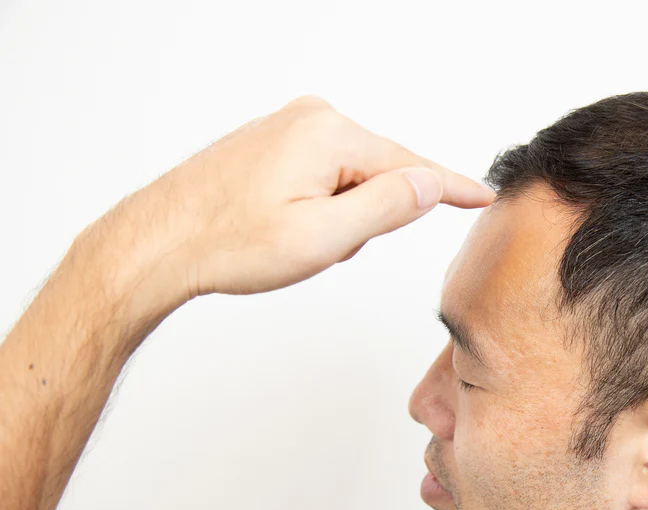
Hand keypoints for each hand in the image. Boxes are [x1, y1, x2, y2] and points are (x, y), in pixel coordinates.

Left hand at [100, 95, 493, 308]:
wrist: (156, 244)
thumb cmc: (227, 243)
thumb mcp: (322, 237)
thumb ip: (386, 207)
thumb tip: (430, 183)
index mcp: (328, 134)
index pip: (412, 165)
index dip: (453, 189)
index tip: (486, 196)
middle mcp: (311, 119)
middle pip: (379, 175)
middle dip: (365, 219)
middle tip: (323, 249)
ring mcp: (289, 128)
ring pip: (350, 182)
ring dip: (337, 219)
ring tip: (290, 239)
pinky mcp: (273, 144)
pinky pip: (323, 179)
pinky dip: (316, 209)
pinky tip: (280, 228)